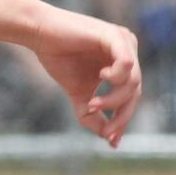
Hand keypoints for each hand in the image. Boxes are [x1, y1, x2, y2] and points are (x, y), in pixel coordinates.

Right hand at [28, 4, 141, 146]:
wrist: (40, 34)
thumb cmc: (59, 58)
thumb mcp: (78, 93)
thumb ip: (92, 114)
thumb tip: (107, 138)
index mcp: (122, 64)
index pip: (131, 97)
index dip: (122, 120)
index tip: (111, 140)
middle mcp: (128, 52)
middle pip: (135, 92)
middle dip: (121, 116)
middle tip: (106, 132)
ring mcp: (123, 42)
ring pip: (133, 82)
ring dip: (114, 100)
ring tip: (93, 104)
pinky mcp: (114, 35)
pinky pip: (127, 63)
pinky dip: (116, 77)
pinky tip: (101, 77)